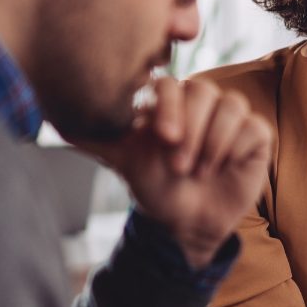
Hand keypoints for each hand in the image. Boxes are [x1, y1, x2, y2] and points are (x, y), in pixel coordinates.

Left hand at [82, 77, 271, 268]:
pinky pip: (252, 127)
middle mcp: (201, 101)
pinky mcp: (254, 135)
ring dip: (212, 143)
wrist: (185, 223)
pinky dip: (234, 148)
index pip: (171, 83)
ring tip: (197, 171)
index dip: (169, 107)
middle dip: (191, 130)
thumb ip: (94, 137)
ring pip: (230, 106)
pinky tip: (220, 168)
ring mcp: (230, 116)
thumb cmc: (154, 186)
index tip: (163, 138)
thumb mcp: (123, 160)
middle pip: (203, 90)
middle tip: (179, 165)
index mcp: (170, 100)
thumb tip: (52, 122)